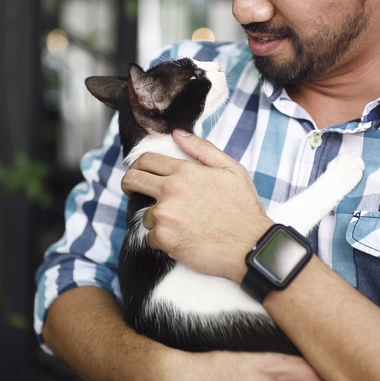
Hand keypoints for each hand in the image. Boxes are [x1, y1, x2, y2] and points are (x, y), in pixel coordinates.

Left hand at [121, 130, 272, 280]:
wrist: (250, 246)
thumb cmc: (244, 210)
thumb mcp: (231, 170)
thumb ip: (202, 149)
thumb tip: (177, 134)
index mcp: (185, 171)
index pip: (146, 160)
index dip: (139, 165)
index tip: (140, 173)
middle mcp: (170, 190)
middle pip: (132, 180)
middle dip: (129, 184)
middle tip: (135, 192)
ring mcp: (164, 215)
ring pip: (144, 214)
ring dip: (157, 219)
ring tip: (181, 225)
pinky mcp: (163, 238)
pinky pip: (150, 237)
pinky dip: (162, 240)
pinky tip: (183, 239)